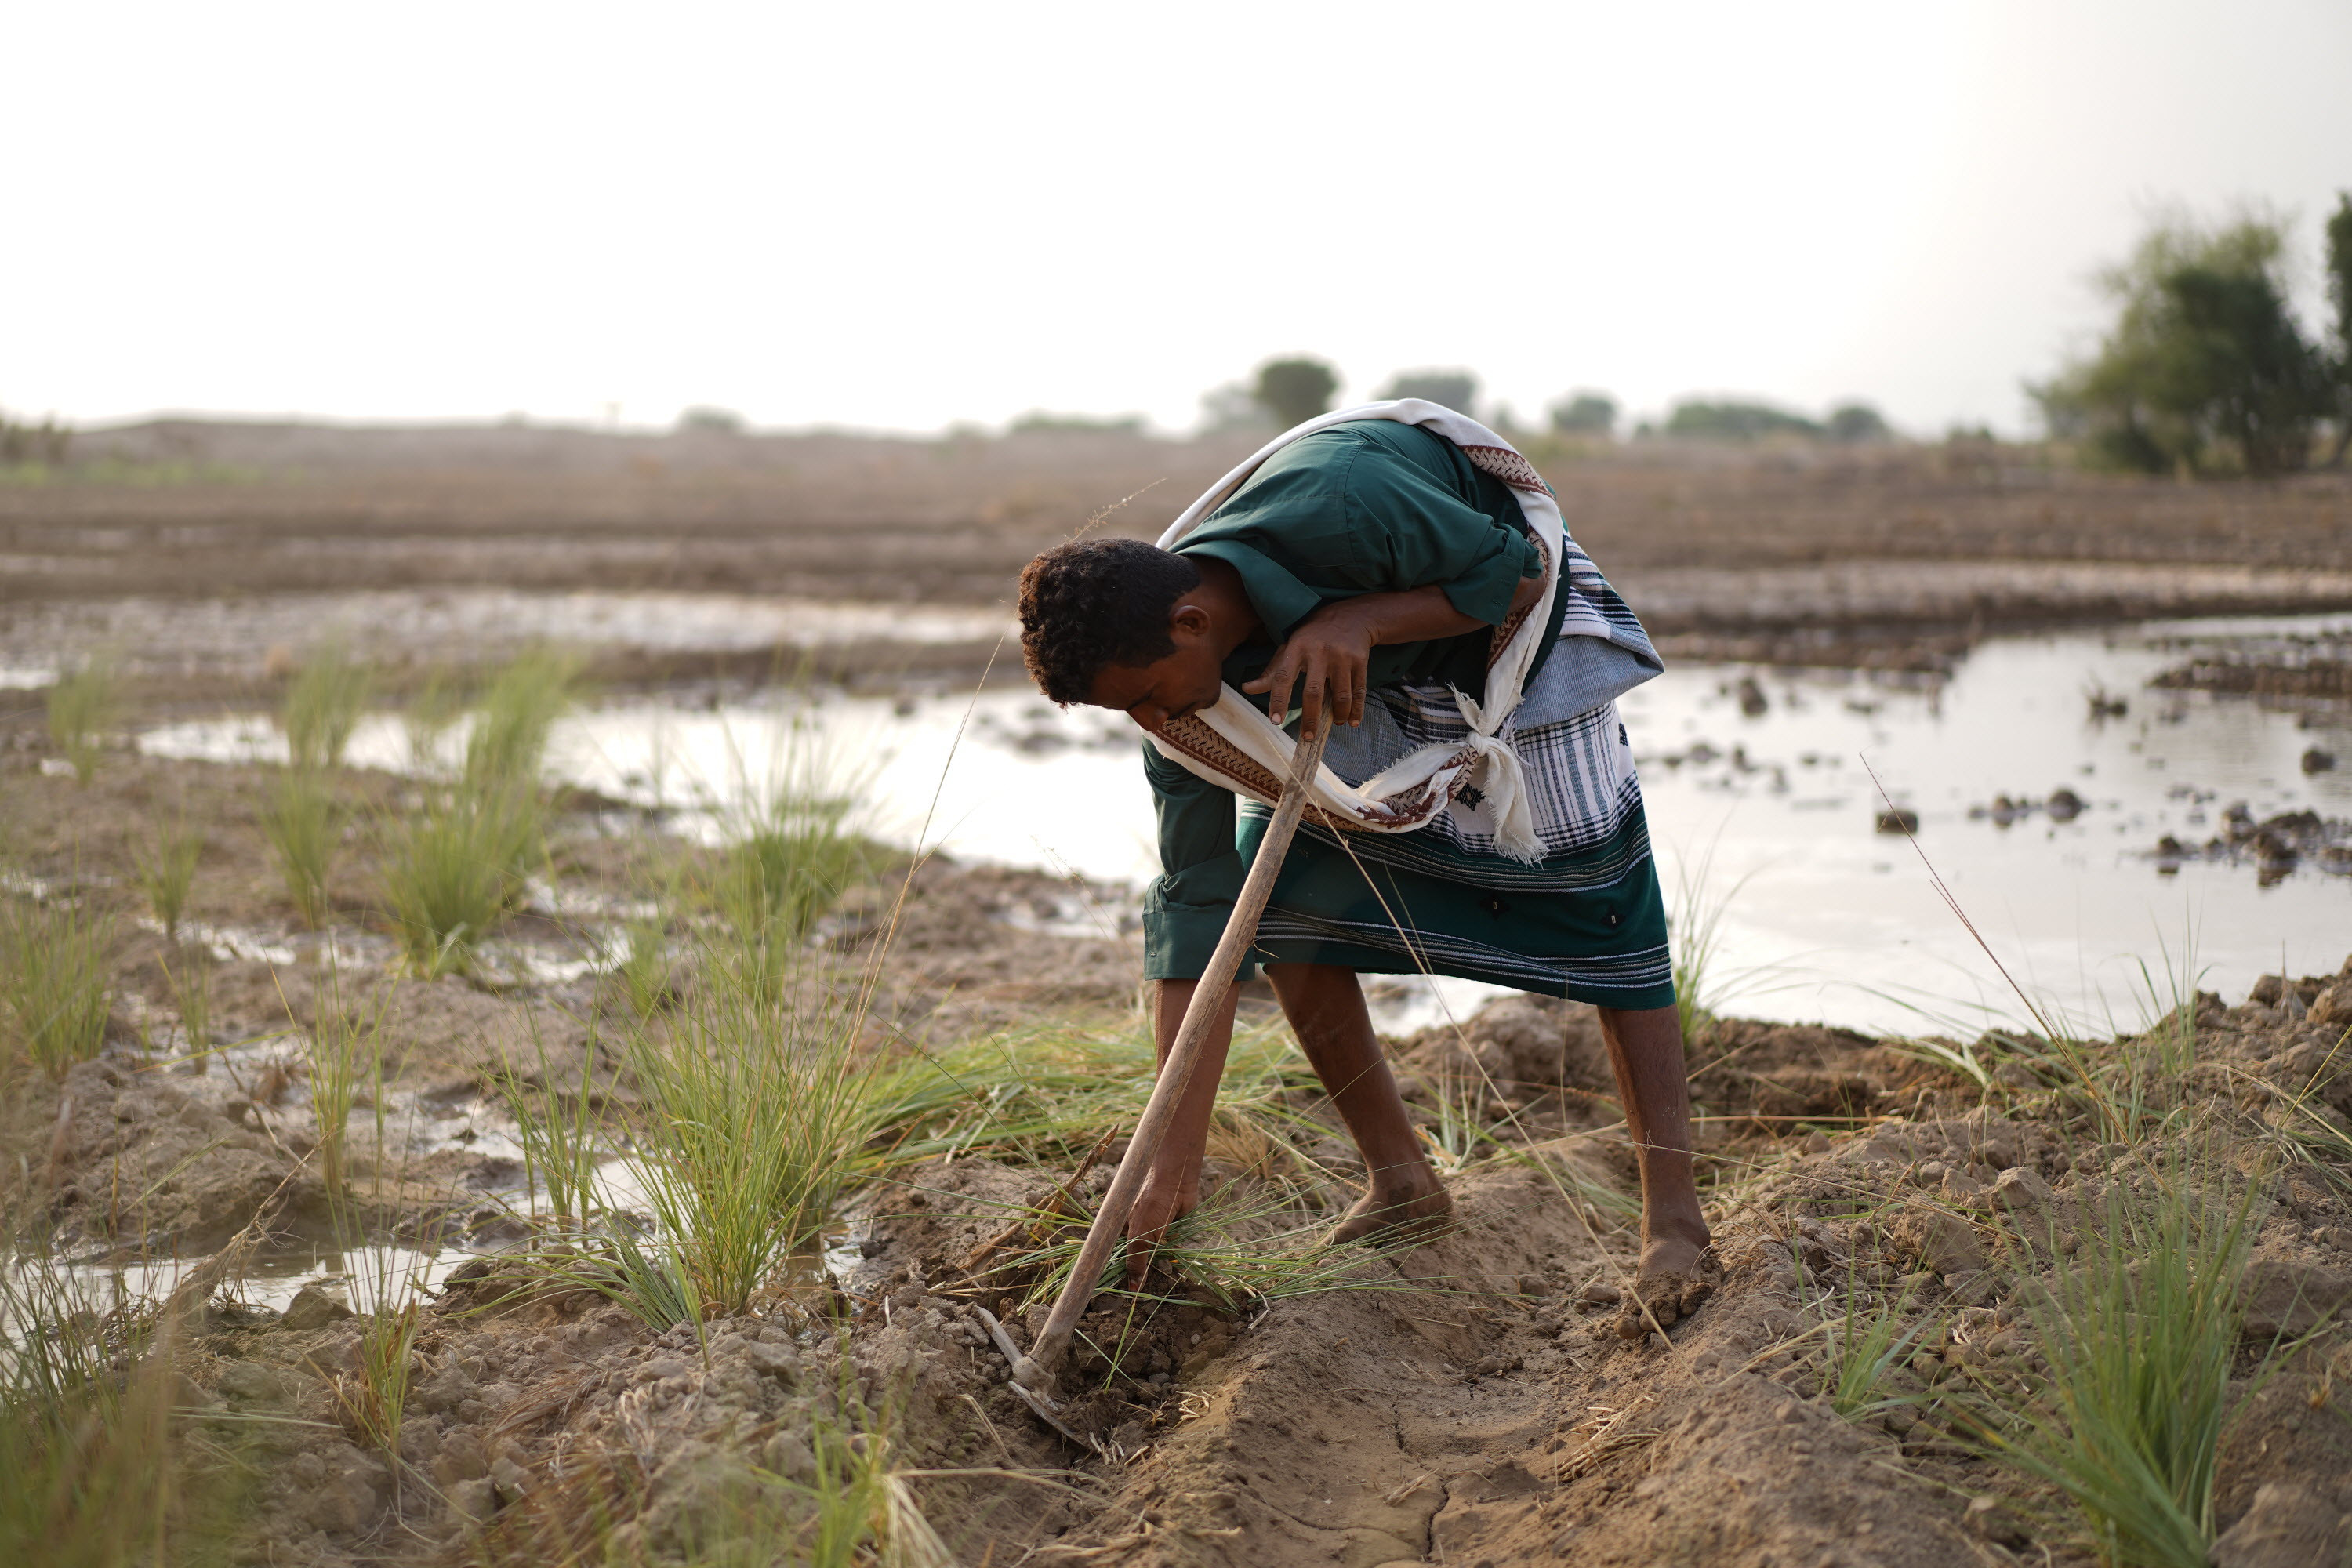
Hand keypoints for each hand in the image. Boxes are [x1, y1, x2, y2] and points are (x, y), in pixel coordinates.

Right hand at [1122, 1168, 1196, 1289]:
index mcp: (1121, 1231)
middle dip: (1143, 1270)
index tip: (1126, 1291)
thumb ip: (1136, 1262)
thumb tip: (1133, 1288)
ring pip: (1156, 1255)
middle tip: (1144, 1286)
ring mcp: (1153, 1232)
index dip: (1121, 1273)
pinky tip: (1177, 1254)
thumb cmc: (1152, 1205)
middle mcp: (1136, 1232)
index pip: (1118, 1257)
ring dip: (1161, 1260)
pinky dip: (1174, 1252)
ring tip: (1162, 1261)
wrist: (1177, 1183)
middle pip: (1138, 1259)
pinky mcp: (1170, 1231)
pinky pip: (1171, 1248)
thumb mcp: (1140, 1237)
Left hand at [1242, 601, 1371, 730]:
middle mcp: (1318, 651)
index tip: (1275, 721)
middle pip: (1313, 692)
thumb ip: (1271, 672)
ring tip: (1335, 723)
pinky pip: (1358, 691)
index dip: (1278, 700)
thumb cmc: (1313, 636)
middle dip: (1310, 718)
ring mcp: (1341, 656)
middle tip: (1307, 737)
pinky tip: (1351, 721)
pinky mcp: (1360, 660)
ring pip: (1340, 695)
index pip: (1283, 677)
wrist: (1350, 616)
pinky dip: (1356, 710)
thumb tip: (1246, 689)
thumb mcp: (1291, 648)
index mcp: (1296, 647)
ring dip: (1338, 715)